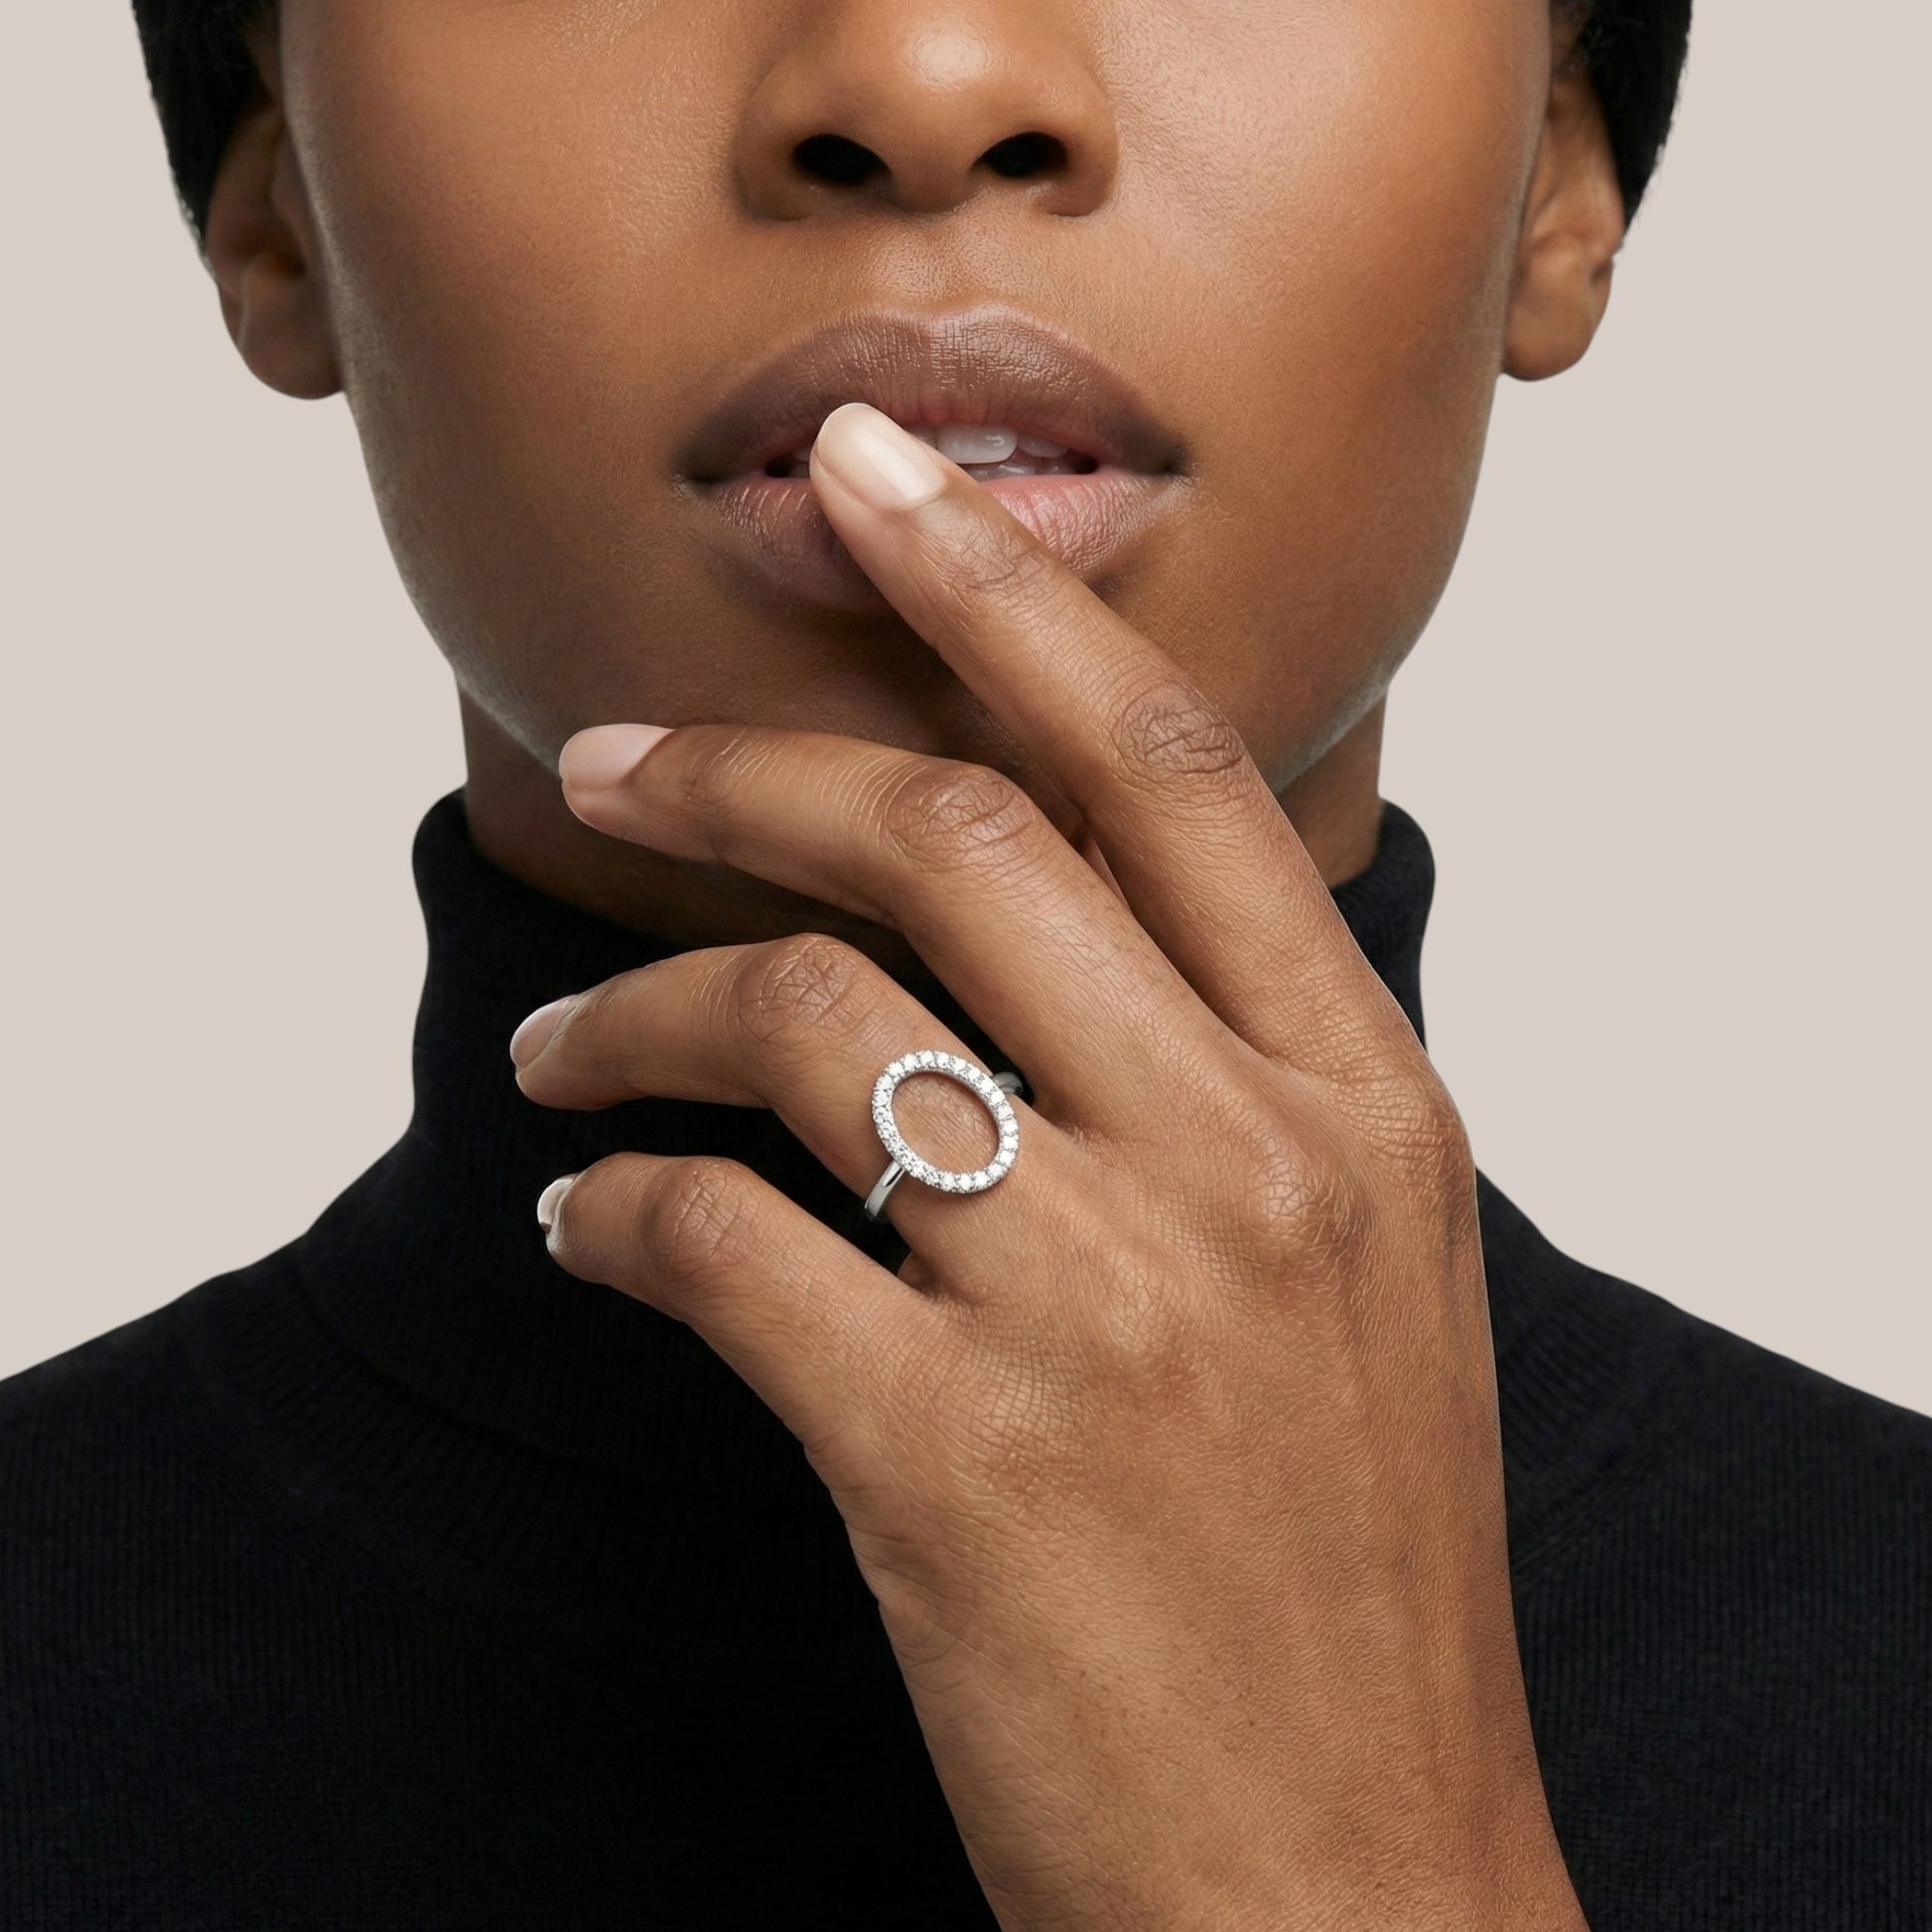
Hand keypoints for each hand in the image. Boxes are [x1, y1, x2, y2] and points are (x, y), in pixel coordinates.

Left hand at [511, 403, 1585, 1930]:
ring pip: (803, 1020)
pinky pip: (715, 1245)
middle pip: (950, 843)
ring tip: (557, 1054)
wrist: (1352, 1882)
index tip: (879, 476)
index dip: (1007, 591)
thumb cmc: (1348, 1568)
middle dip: (747, 768)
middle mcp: (1246, 1165)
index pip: (1167, 770)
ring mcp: (1103, 1306)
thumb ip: (1240, 1079)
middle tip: (615, 761)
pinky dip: (614, 1212)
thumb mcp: (1368, 1275)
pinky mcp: (950, 1458)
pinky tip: (588, 1229)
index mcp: (1361, 1102)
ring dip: (634, 1010)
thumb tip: (1058, 926)